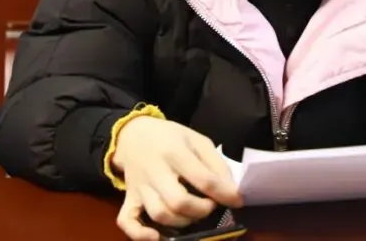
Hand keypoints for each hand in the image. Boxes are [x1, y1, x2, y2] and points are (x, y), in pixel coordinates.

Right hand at [113, 116, 242, 239]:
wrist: (133, 135)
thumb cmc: (170, 138)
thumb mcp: (197, 140)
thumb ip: (216, 164)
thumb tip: (232, 191)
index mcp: (175, 151)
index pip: (202, 178)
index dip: (224, 194)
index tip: (237, 200)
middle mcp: (155, 170)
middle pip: (177, 201)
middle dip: (201, 210)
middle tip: (211, 205)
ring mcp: (139, 187)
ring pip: (159, 214)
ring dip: (181, 222)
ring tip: (193, 214)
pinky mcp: (128, 198)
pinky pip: (127, 221)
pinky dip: (140, 234)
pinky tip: (157, 237)